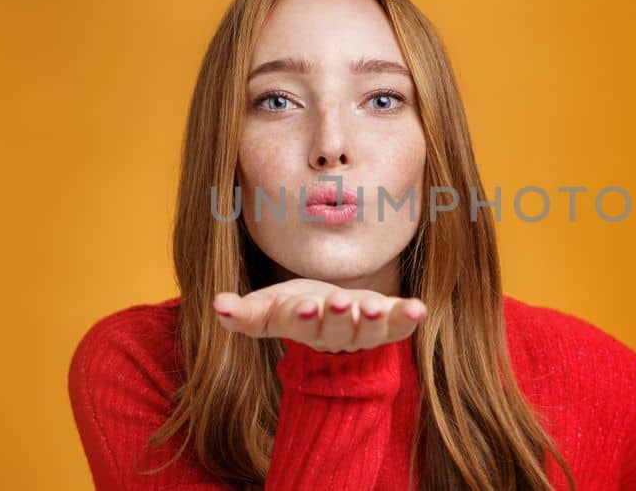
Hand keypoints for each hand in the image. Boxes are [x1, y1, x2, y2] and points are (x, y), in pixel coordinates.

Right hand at [210, 278, 427, 352]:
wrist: (331, 312)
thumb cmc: (295, 305)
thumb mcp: (268, 305)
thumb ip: (245, 312)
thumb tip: (217, 305)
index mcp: (300, 325)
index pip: (297, 323)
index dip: (301, 316)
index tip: (304, 306)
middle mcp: (333, 334)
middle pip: (335, 329)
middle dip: (339, 317)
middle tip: (342, 303)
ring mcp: (362, 331)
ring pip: (368, 332)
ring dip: (372, 320)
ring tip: (372, 305)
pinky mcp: (386, 324)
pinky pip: (399, 326)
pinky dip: (408, 319)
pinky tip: (418, 308)